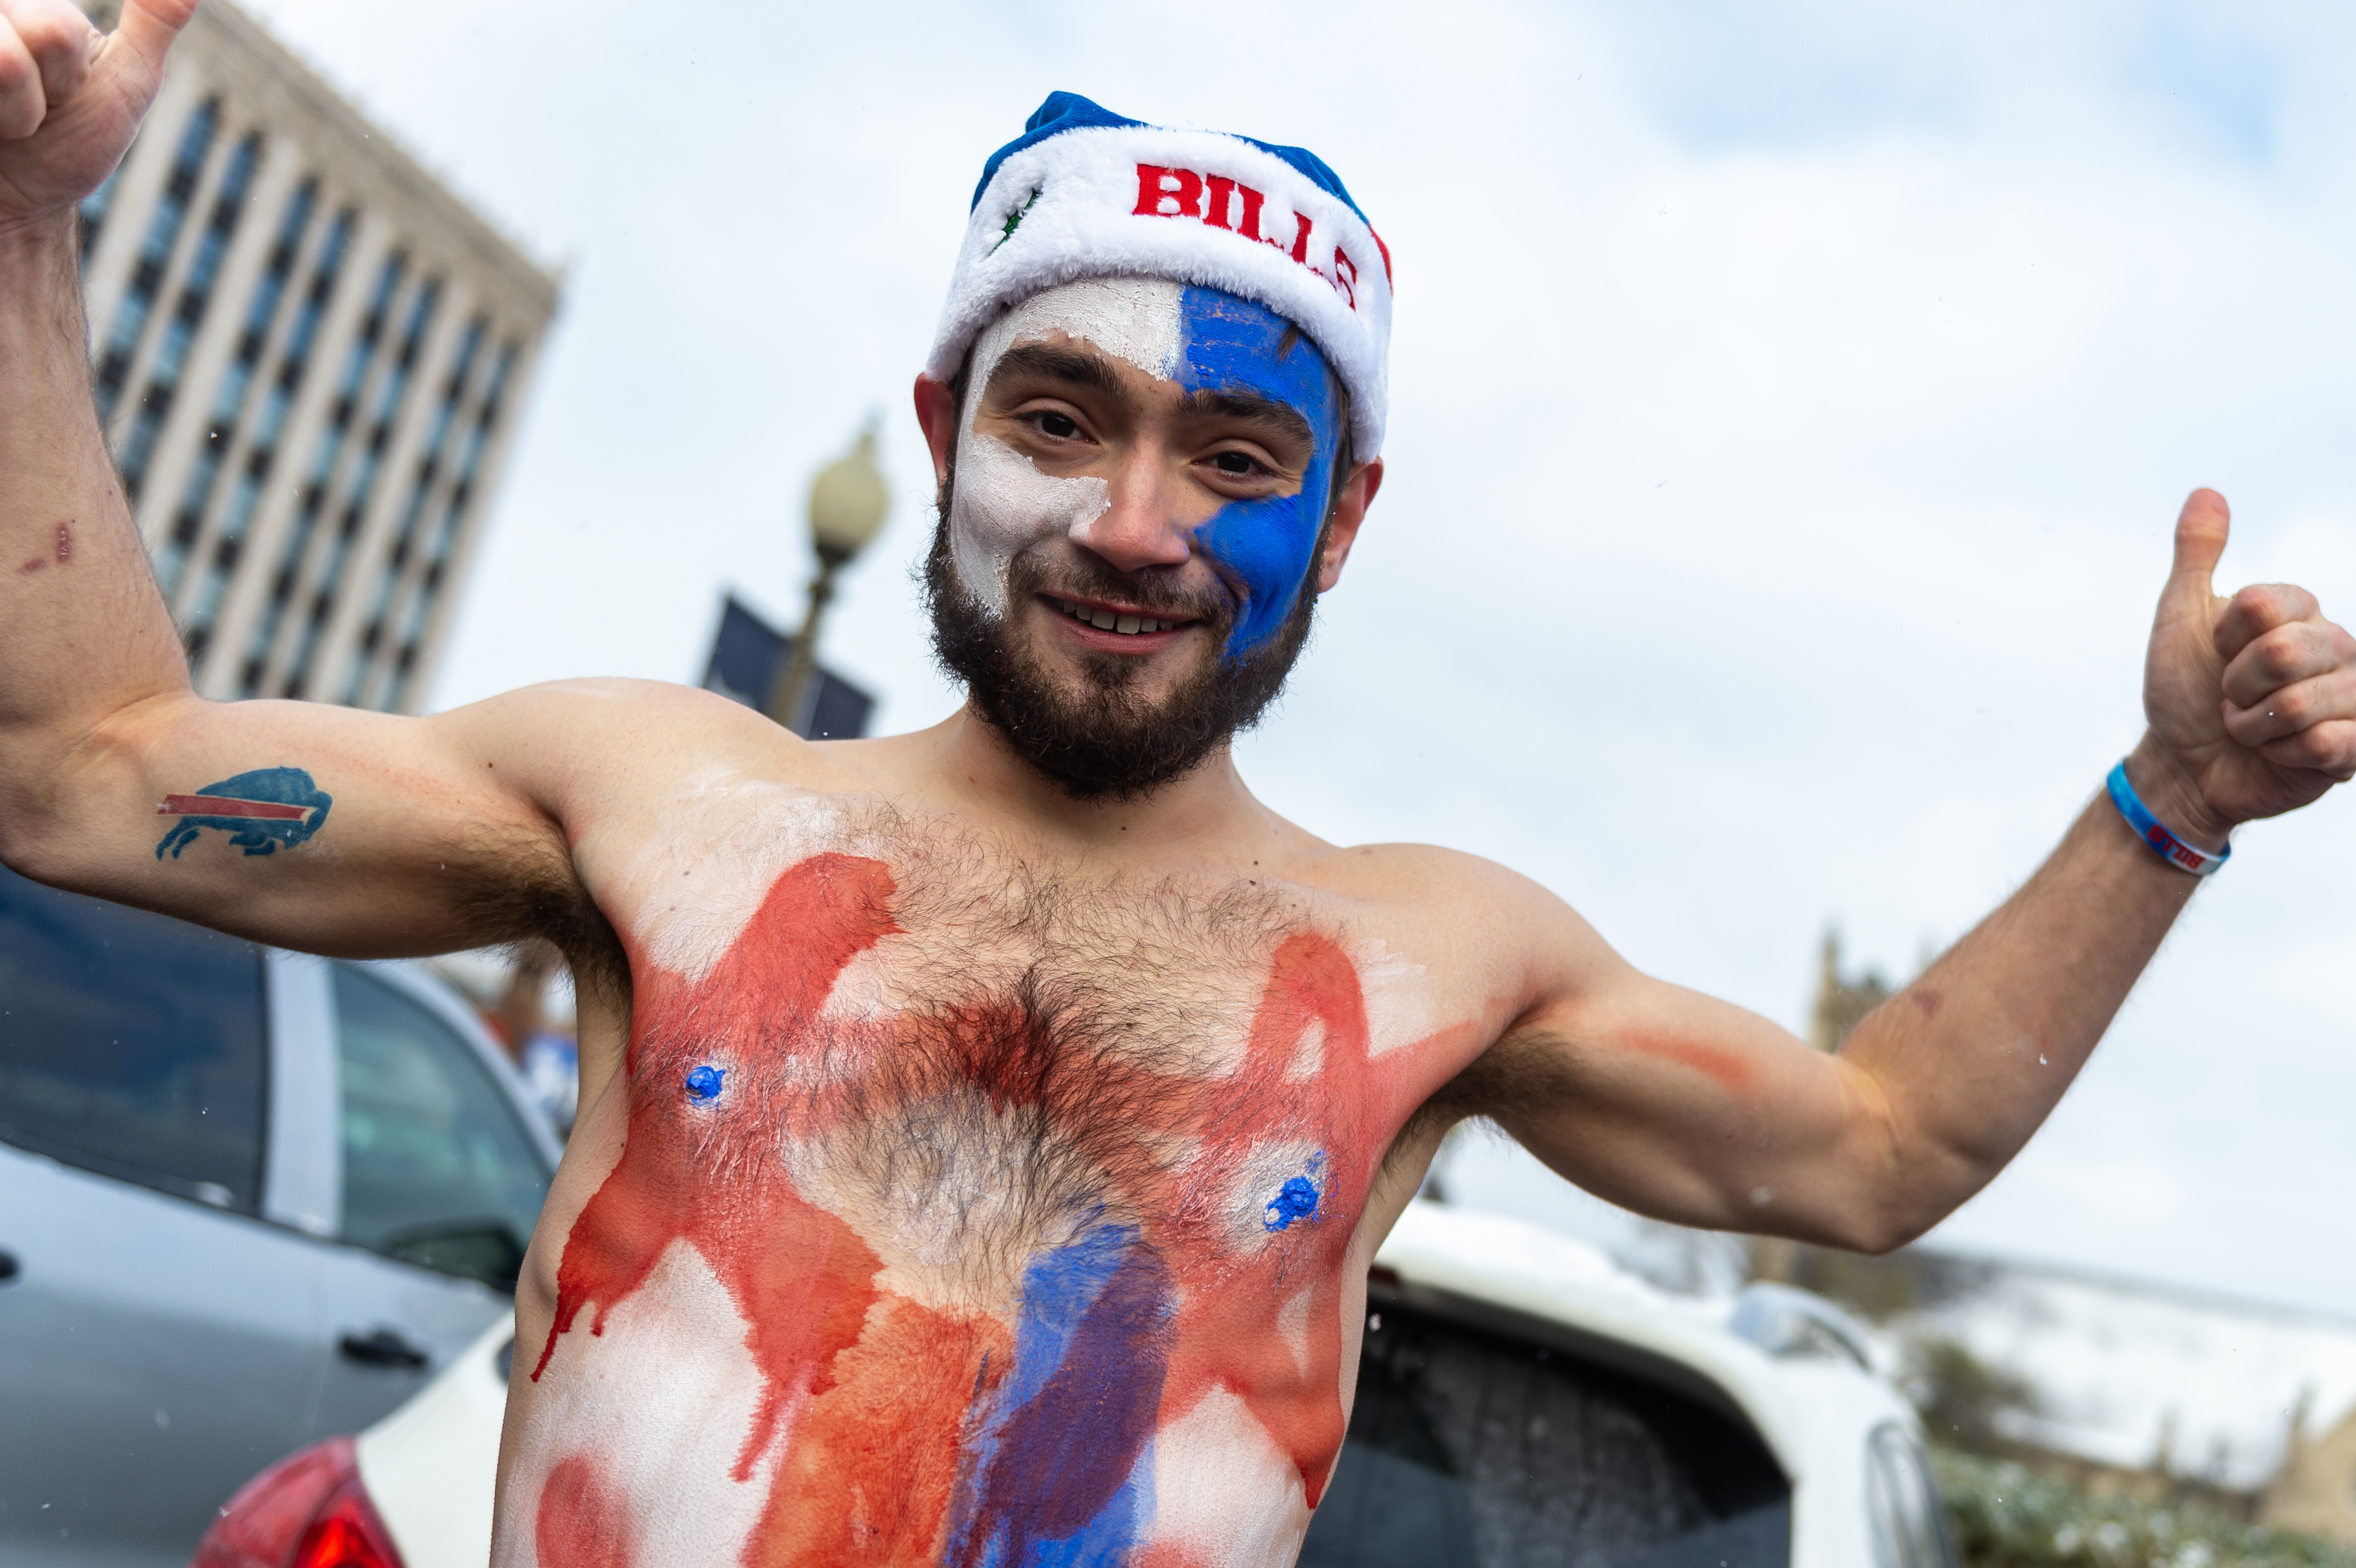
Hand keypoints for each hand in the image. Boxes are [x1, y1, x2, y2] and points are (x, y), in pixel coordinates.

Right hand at [0, 0, 193, 233]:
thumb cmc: (67, 145)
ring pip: (0, 61)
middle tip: (27, 114)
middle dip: (38, 91)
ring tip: (1, 121)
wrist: (13, 206)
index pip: (57, 29)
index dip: (66, 75)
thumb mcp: (126, 82)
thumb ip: (153, 22)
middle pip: (34, 36)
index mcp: (26, 7)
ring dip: (9, 112)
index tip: (59, 90)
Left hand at [2137, 488, 2355, 841]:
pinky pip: (2325, 744)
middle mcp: (2336, 646)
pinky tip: (2278, 753)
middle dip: (2236, 686)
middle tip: (2232, 697)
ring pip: (2299, 703)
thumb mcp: (2180, 617)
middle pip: (2282, 654)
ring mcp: (2351, 696)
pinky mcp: (2353, 747)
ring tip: (2252, 727)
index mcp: (2299, 610)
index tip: (2218, 654)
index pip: (2262, 605)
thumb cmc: (2185, 689)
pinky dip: (2280, 754)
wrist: (2183, 761)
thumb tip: (2206, 492)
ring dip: (2253, 726)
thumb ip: (2197, 555)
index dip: (2224, 638)